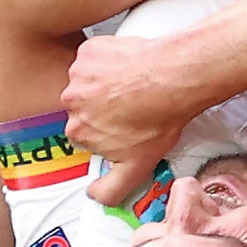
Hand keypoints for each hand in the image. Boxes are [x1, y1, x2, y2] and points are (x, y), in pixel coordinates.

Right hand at [65, 33, 196, 203]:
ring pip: (88, 80)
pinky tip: (129, 67)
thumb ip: (110, 188)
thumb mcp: (136, 167)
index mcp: (77, 131)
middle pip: (84, 106)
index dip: (104, 130)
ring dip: (105, 82)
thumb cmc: (158, 117)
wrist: (174, 78)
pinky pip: (94, 57)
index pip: (85, 133)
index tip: (122, 125)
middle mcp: (72, 101)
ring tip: (133, 86)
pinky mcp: (90, 51)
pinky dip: (107, 60)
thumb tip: (95, 196)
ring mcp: (79, 73)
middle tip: (131, 105)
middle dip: (103, 106)